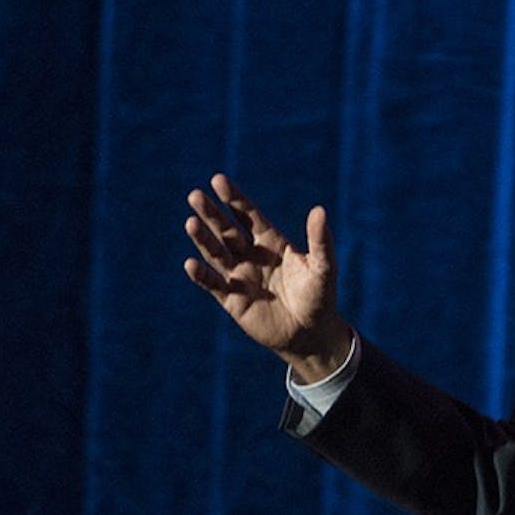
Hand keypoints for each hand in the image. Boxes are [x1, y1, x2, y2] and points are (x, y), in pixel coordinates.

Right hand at [183, 173, 350, 380]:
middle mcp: (251, 256)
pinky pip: (213, 284)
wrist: (311, 334)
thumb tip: (320, 210)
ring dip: (203, 239)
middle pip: (227, 230)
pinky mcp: (232, 300)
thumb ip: (320, 240)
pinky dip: (202, 275)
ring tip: (191, 223)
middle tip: (194, 196)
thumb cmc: (320, 297)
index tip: (218, 180)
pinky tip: (191, 264)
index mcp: (271, 243)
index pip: (249, 216)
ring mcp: (239, 276)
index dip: (234, 199)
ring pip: (216, 253)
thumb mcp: (323, 267)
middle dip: (212, 214)